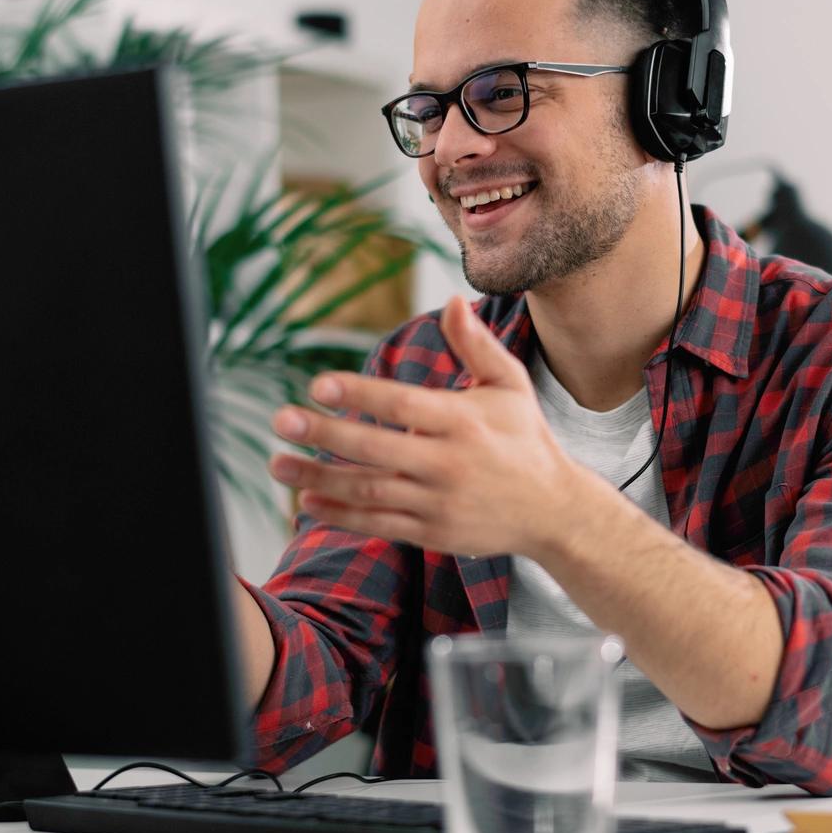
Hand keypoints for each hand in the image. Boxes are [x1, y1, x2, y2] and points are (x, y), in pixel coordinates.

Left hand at [268, 296, 591, 558]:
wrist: (554, 511)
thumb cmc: (525, 438)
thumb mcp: (509, 384)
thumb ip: (476, 345)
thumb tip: (453, 299)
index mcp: (464, 420)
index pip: (402, 404)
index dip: (358, 394)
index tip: (317, 384)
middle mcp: (449, 463)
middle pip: (377, 448)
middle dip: (326, 434)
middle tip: (281, 419)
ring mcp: (438, 502)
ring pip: (370, 490)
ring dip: (320, 477)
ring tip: (277, 463)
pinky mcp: (432, 533)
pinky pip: (378, 525)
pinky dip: (341, 516)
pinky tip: (307, 501)